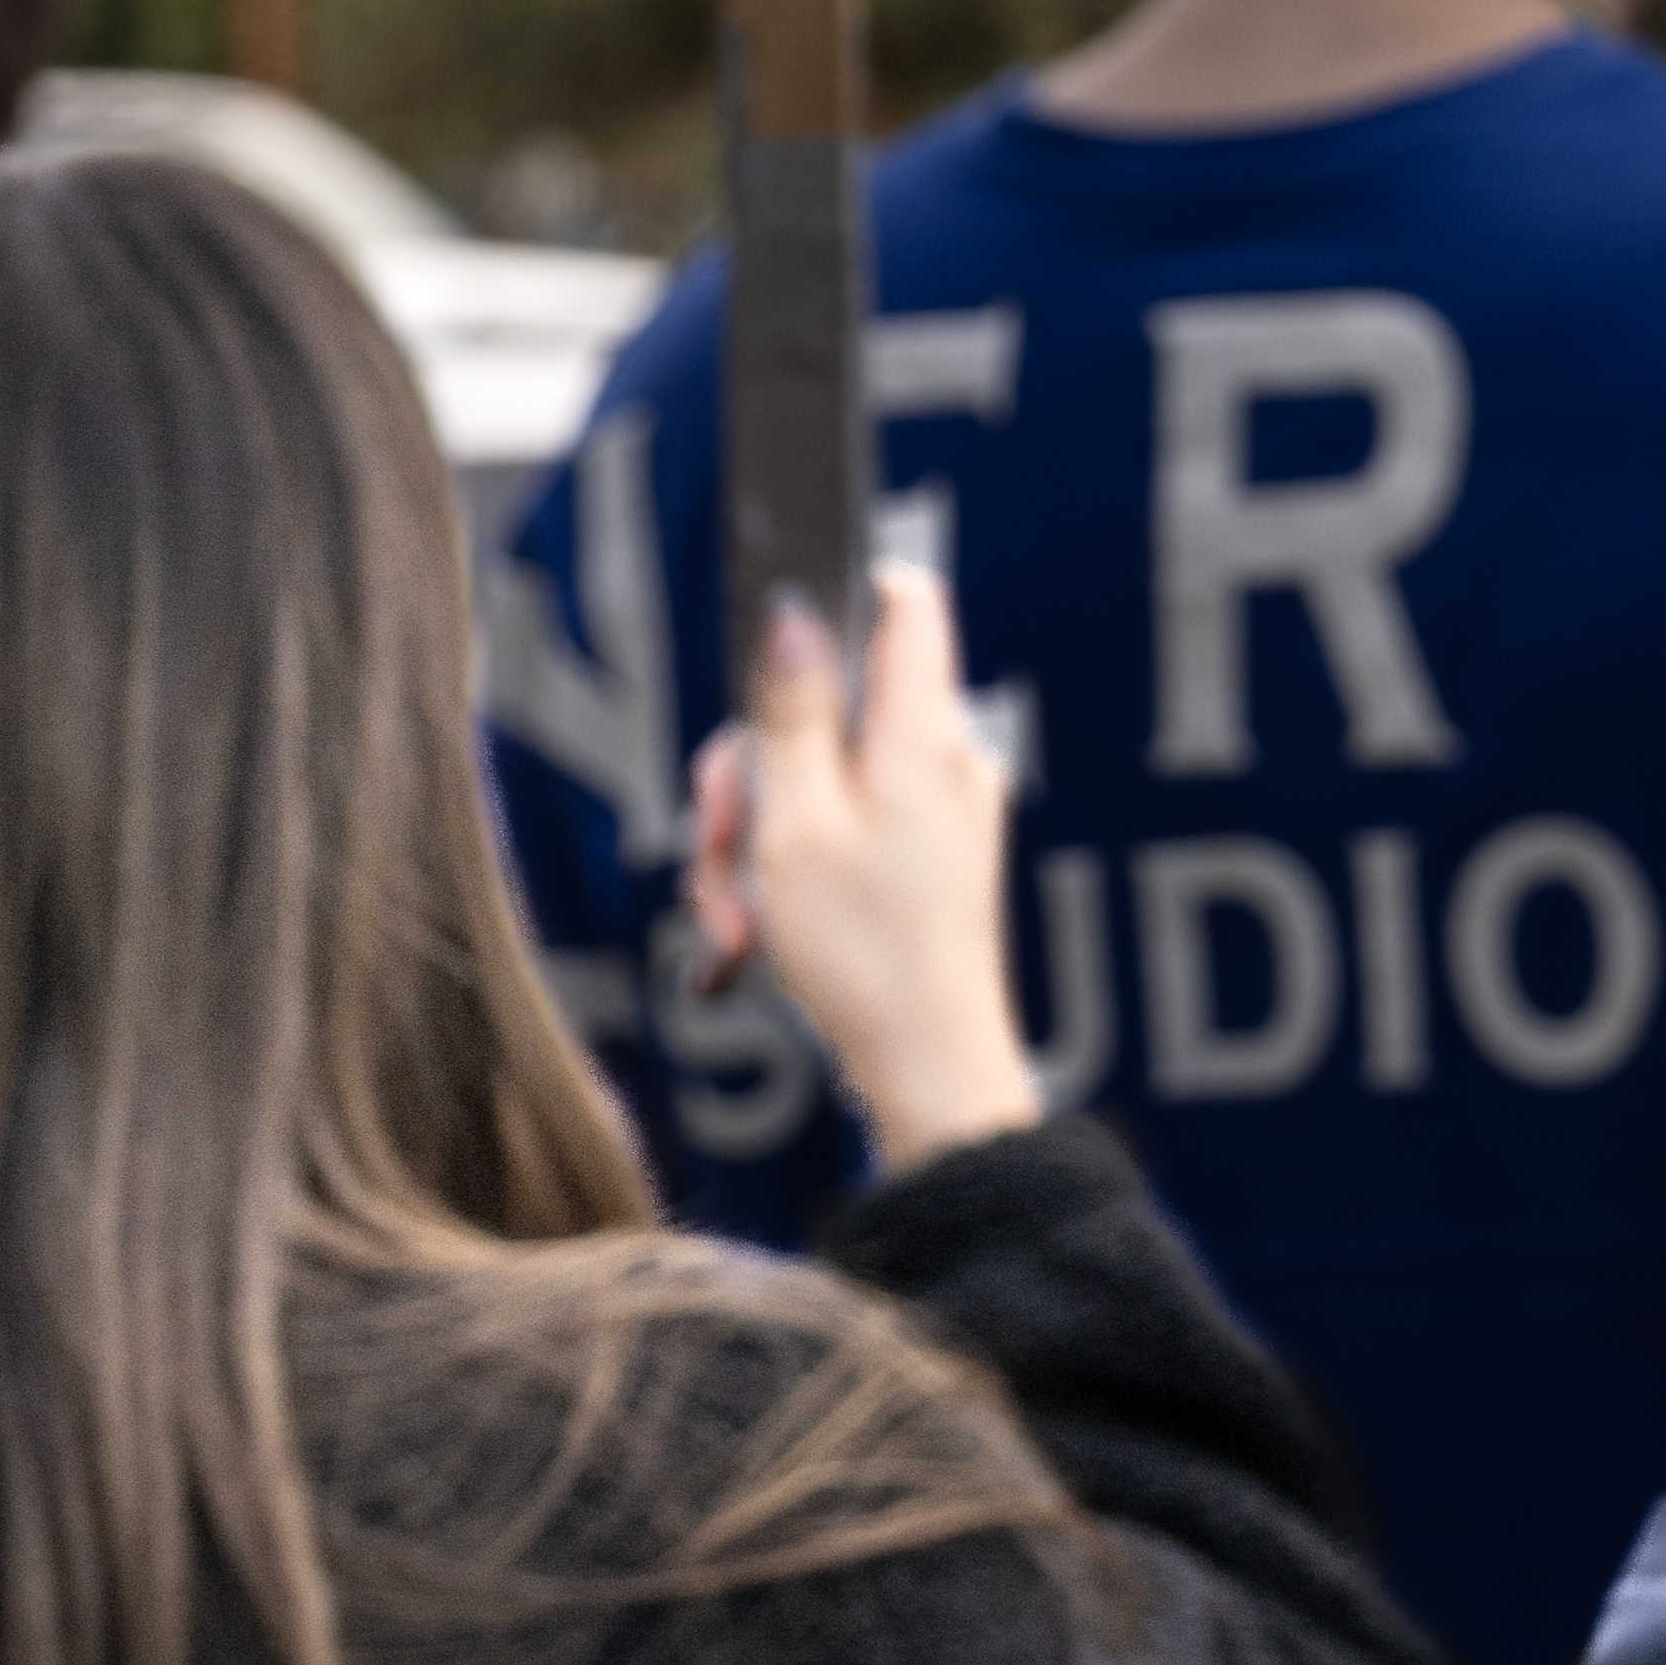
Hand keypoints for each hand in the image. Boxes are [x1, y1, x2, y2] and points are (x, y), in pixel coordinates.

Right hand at [688, 565, 1043, 1169]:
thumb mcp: (796, 822)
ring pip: (817, 777)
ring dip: (756, 843)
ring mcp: (938, 807)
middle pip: (827, 705)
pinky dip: (789, 871)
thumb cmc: (864, 952)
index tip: (768, 647)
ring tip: (734, 918)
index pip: (904, 600)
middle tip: (722, 842)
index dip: (834, 598)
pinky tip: (757, 934)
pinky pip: (840, 828)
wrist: (926, 1066)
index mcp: (924, 730)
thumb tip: (795, 605)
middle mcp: (944, 755)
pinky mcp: (924, 854)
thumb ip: (792, 709)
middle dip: (750, 773)